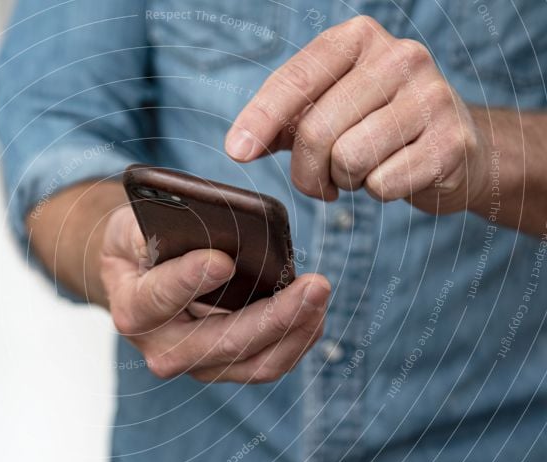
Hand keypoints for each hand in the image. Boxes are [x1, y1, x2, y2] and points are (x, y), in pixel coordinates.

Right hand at [99, 207, 330, 383]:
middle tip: (315, 285)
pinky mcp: (225, 366)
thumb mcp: (133, 228)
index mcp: (133, 310)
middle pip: (223, 344)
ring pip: (255, 364)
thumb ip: (158, 230)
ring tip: (321, 294)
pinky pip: (268, 363)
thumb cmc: (137, 248)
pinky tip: (315, 310)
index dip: (191, 280)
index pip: (160, 298)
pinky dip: (297, 339)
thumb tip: (212, 229)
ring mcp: (197, 364)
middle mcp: (162, 348)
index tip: (224, 261)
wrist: (135, 281)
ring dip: (296, 332)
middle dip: (275, 317)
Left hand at [225, 15, 489, 214]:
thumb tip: (240, 145)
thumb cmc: (375, 125)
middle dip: (307, 170)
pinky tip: (393, 175)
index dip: (261, 118)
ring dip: (343, 179)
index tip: (237, 152)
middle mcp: (400, 56)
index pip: (296, 78)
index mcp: (358, 39)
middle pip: (317, 130)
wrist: (454, 144)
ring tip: (360, 170)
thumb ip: (282, 122)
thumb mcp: (324, 110)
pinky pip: (383, 183)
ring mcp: (432, 96)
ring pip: (349, 158)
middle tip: (318, 180)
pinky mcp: (452, 140)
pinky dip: (378, 191)